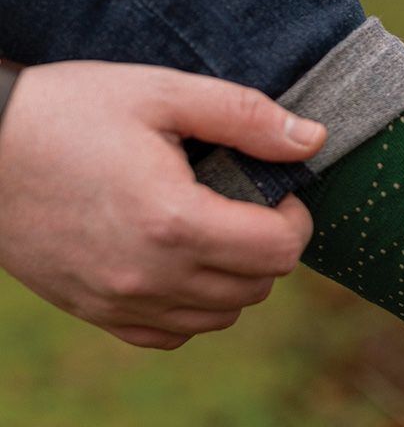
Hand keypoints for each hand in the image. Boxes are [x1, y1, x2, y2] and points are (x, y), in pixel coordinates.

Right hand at [0, 61, 326, 348]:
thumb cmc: (66, 110)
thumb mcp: (160, 92)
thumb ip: (246, 116)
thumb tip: (313, 140)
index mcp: (175, 221)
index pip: (281, 250)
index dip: (295, 219)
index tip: (277, 190)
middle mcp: (151, 275)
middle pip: (258, 286)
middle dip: (269, 244)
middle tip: (248, 204)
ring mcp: (119, 301)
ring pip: (221, 316)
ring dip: (236, 277)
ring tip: (214, 228)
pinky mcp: (94, 312)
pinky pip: (172, 334)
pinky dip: (192, 306)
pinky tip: (180, 261)